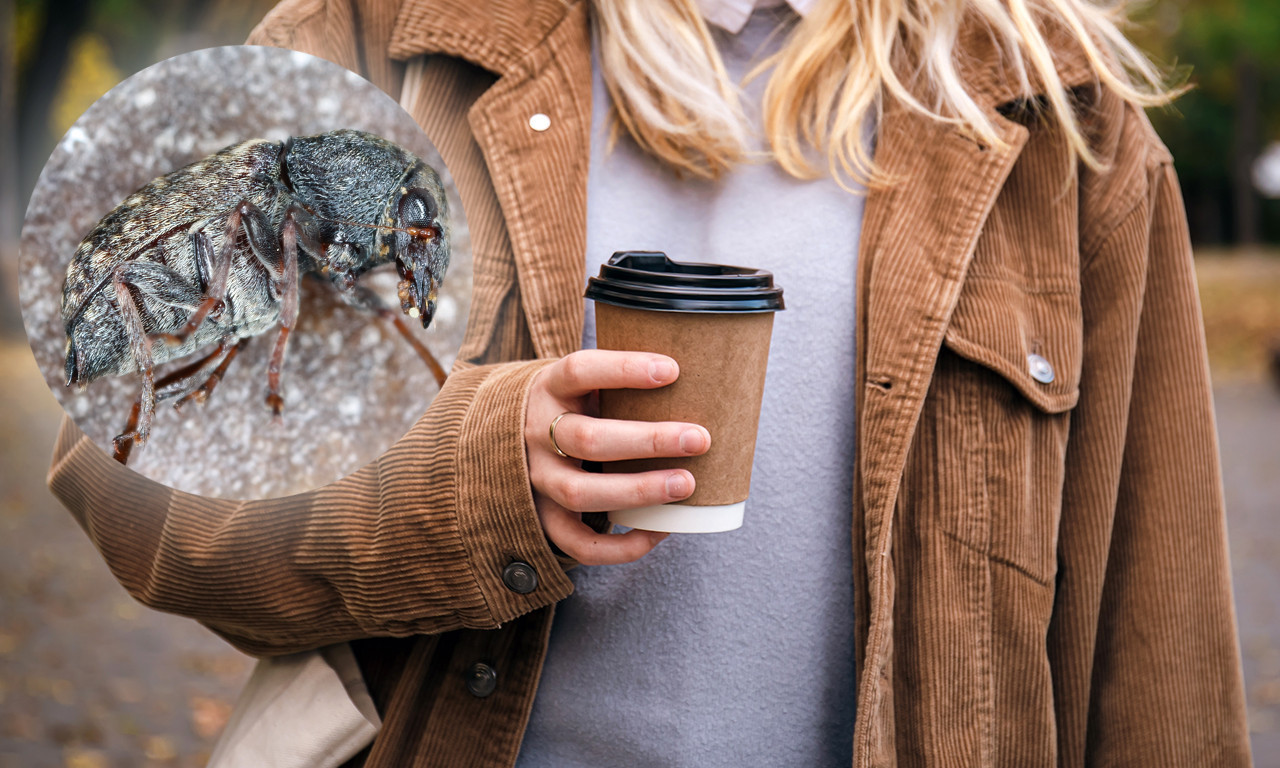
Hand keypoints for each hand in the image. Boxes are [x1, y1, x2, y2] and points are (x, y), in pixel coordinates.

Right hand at [524, 350, 710, 564]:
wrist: (520, 435)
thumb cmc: (577, 404)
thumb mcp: (587, 381)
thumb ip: (625, 380)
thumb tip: (705, 374)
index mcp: (551, 388)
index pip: (579, 371)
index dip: (623, 370)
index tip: (673, 370)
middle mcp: (537, 433)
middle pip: (587, 439)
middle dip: (647, 441)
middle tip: (699, 439)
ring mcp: (538, 478)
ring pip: (580, 492)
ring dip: (638, 491)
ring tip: (687, 484)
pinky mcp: (544, 516)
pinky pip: (577, 543)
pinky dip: (620, 546)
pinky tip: (660, 530)